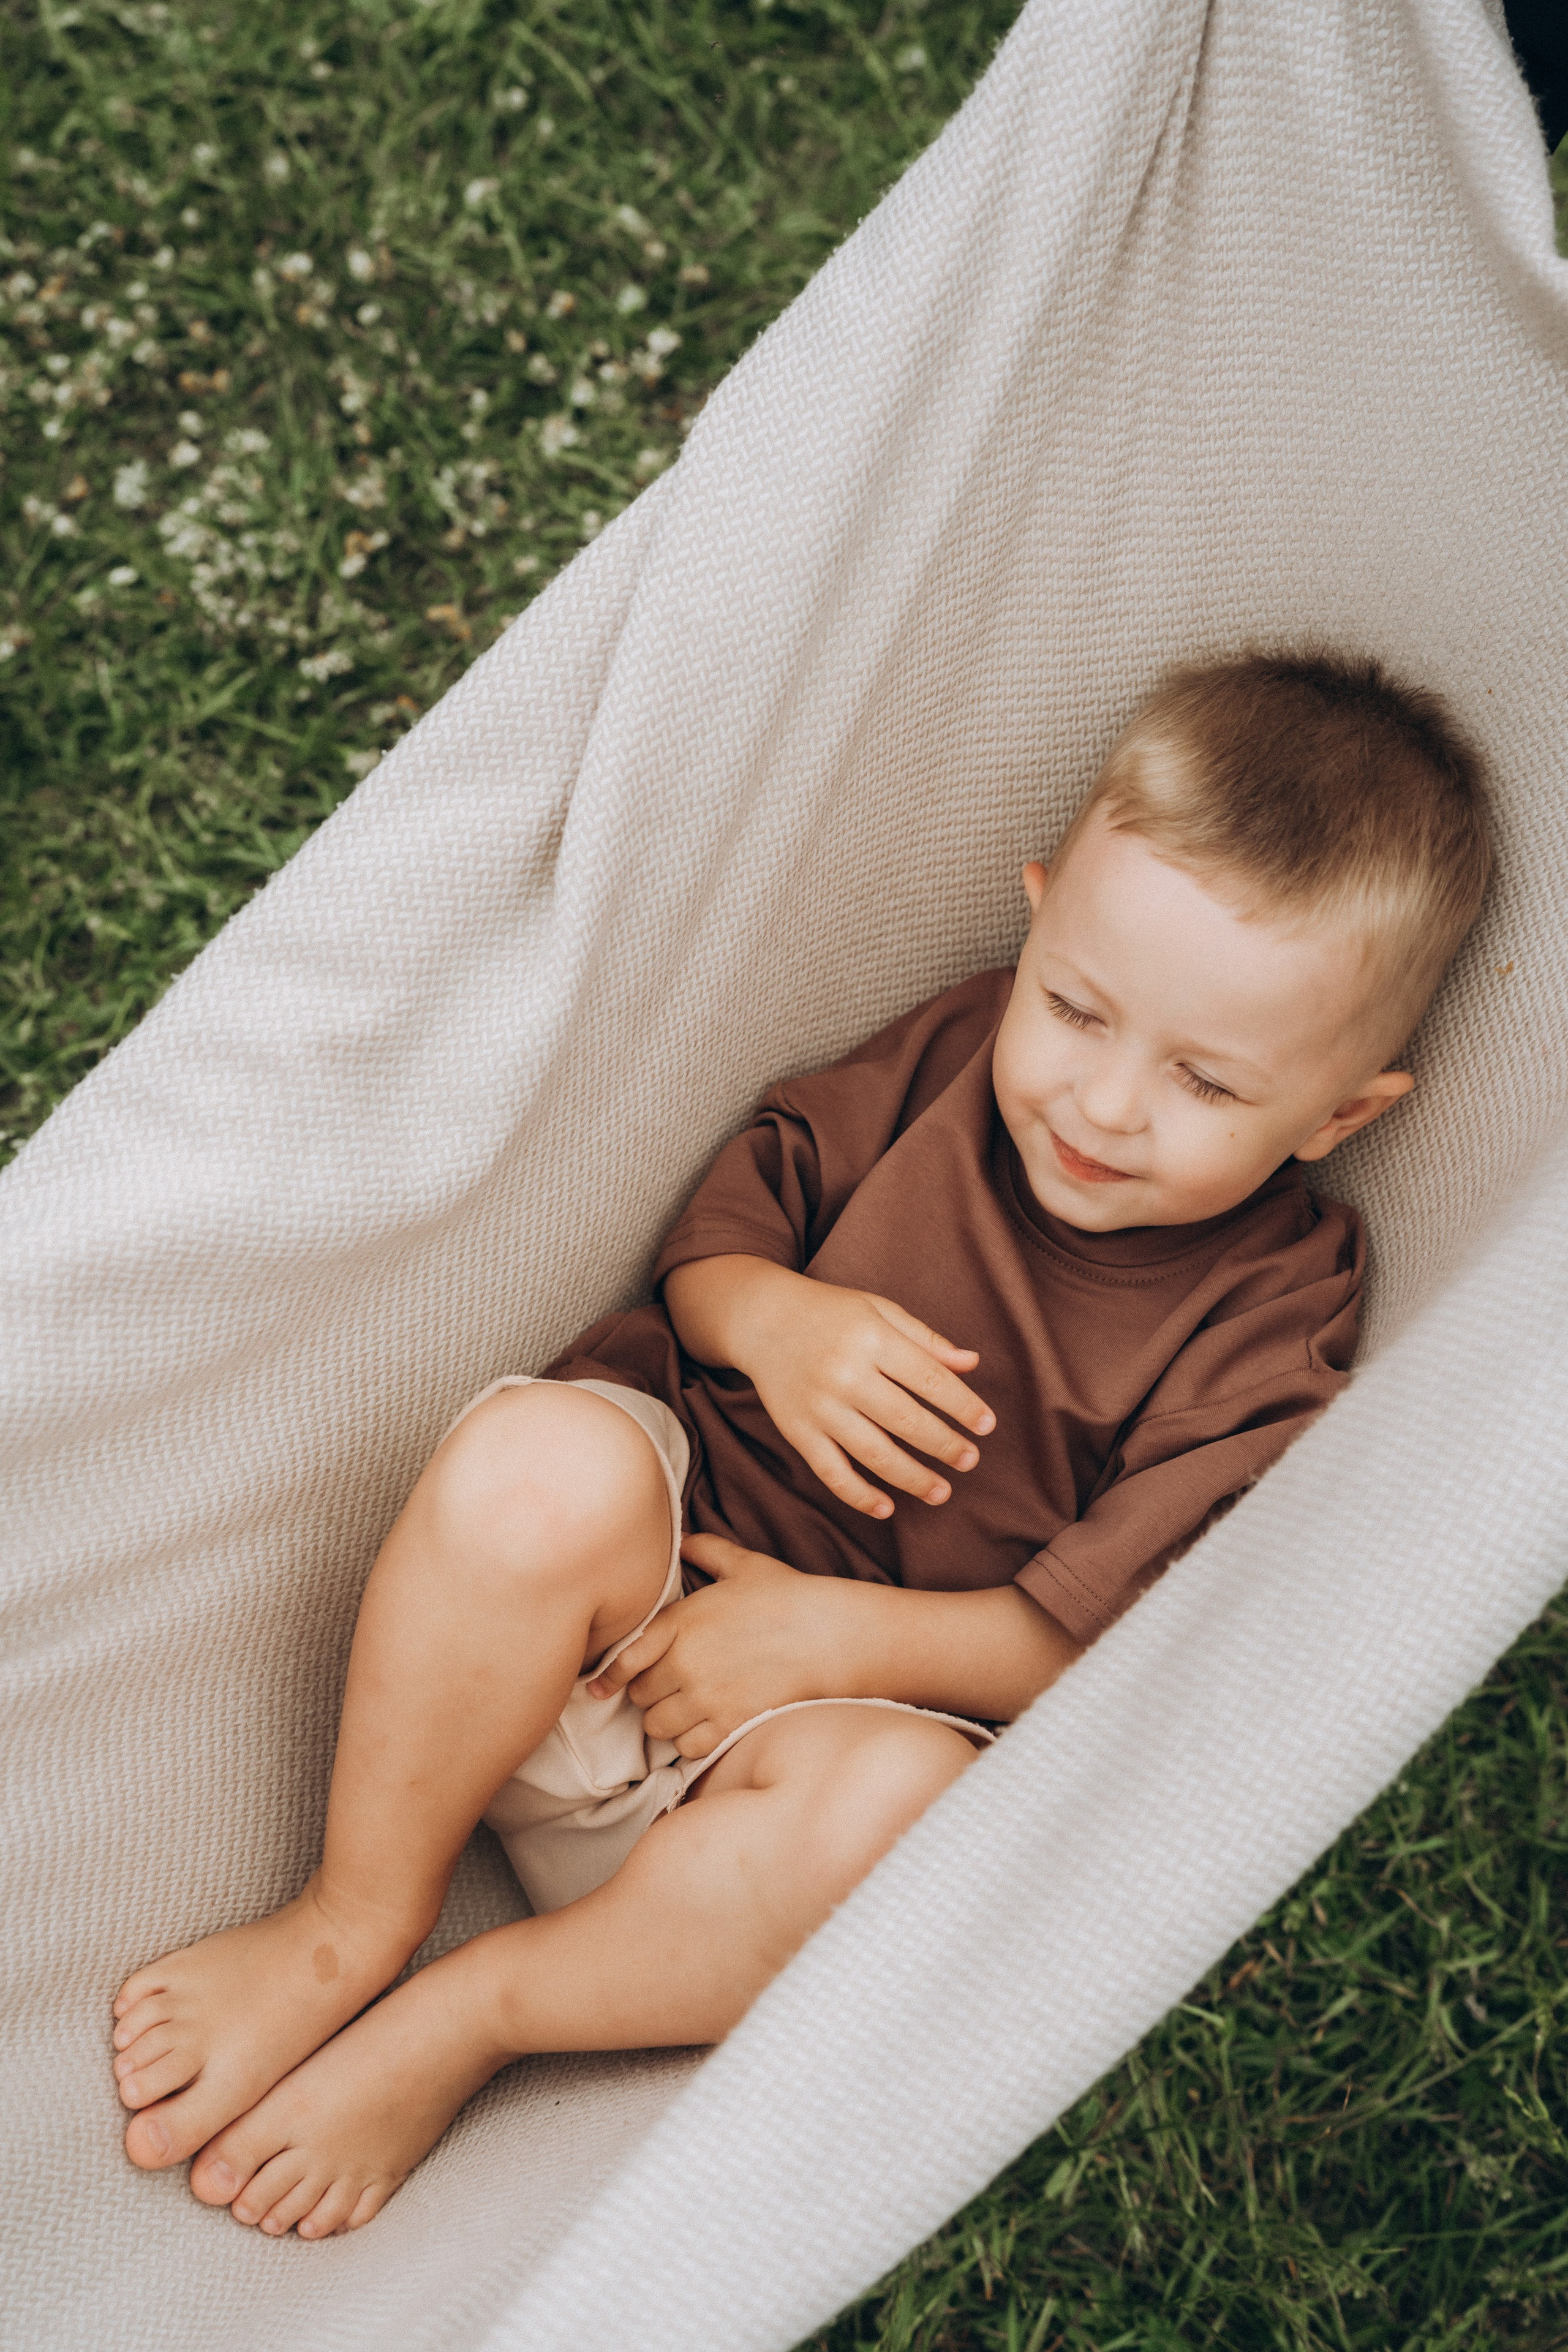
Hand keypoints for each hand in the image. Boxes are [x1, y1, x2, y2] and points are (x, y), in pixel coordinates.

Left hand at [586, 1534, 862, 1756]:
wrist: (829, 1636)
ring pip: (658, 1725)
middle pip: (640, 1695)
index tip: (600, 1687)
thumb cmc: (788, 1597)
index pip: (626, 1657)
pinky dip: (690, 1741)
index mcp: (682, 1621)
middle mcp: (685, 1663)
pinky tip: (704, 1726)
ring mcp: (706, 1697)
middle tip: (665, 1687)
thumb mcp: (744, 1565)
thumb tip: (684, 1539)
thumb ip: (708, 1551)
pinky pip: (688, 1747)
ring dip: (666, 1719)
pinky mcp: (729, 1725)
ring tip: (683, 1708)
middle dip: (648, 1692)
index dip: (608, 1676)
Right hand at [665, 1256, 993, 1518]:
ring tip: (941, 1492)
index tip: (986, 1426)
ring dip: (911, 1478)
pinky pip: (830, 1471)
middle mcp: (844, 1373)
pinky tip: (886, 1508)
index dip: (962, 1405)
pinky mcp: (796, 1430)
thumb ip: (926, 1340)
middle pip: (905, 1420)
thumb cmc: (831, 1313)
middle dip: (944, 1445)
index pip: (928, 1378)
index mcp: (871, 1338)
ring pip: (873, 1453)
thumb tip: (972, 1364)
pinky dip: (858, 1495)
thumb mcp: (880, 1311)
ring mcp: (818, 1405)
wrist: (762, 1319)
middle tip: (970, 1461)